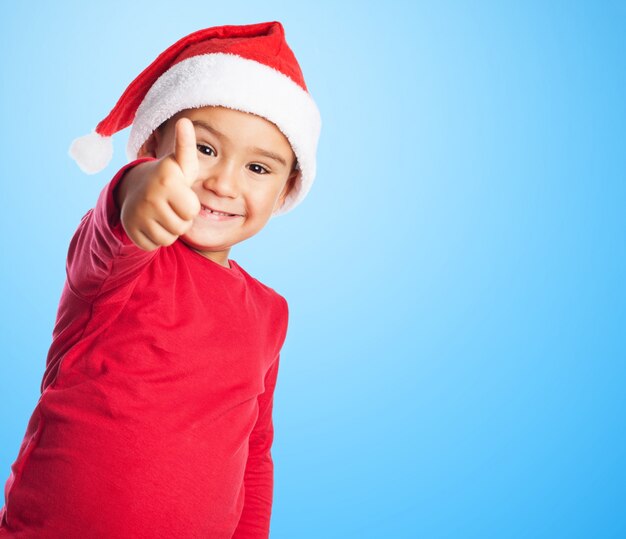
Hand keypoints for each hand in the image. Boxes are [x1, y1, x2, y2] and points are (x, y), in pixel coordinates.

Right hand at [116, 118, 201, 250]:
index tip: (179, 194)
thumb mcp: (180, 163)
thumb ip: (186, 146)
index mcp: (167, 180)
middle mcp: (149, 196)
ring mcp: (137, 214)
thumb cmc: (169, 177)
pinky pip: (153, 244)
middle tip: (170, 205)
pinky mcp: (130, 230)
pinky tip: (150, 222)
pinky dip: (154, 237)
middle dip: (180, 219)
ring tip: (161, 213)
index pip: (192, 211)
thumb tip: (184, 121)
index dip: (189, 205)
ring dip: (169, 229)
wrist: (134, 188)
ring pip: (168, 238)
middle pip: (181, 227)